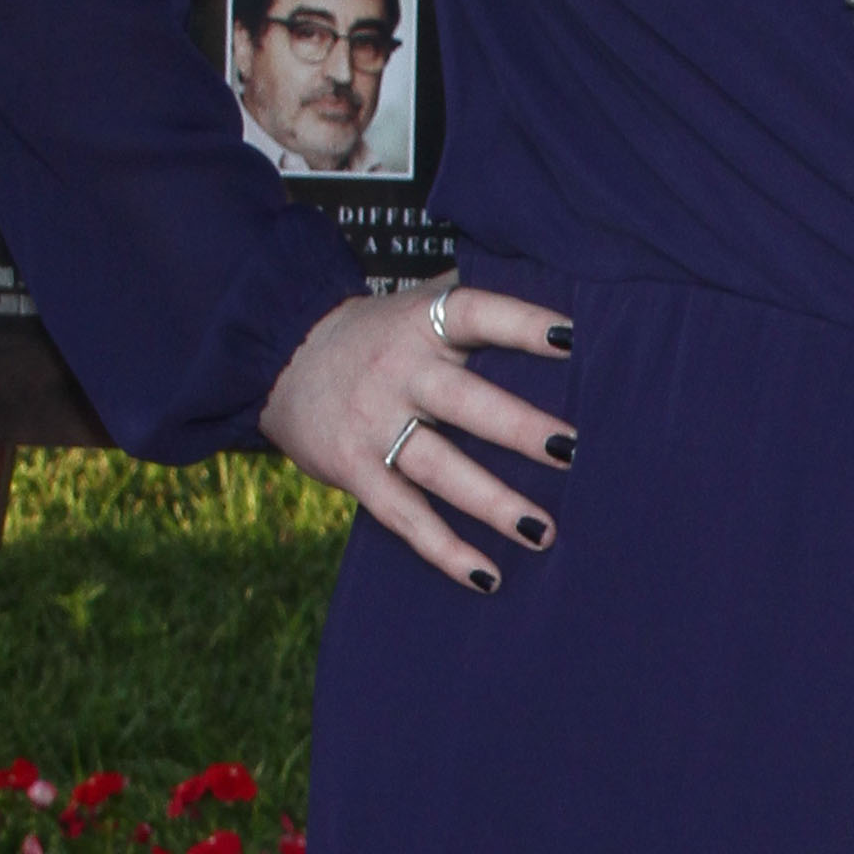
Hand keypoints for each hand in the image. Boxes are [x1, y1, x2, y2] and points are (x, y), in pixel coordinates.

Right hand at [259, 278, 573, 592]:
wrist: (281, 356)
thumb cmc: (375, 333)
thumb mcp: (414, 303)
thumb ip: (470, 296)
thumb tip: (553, 277)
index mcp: (421, 324)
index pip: (475, 313)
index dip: (520, 323)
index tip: (572, 337)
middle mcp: (399, 373)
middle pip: (464, 401)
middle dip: (517, 427)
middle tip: (571, 450)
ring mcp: (374, 426)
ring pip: (439, 467)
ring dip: (492, 502)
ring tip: (543, 530)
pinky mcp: (356, 471)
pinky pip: (405, 516)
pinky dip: (445, 550)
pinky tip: (488, 576)